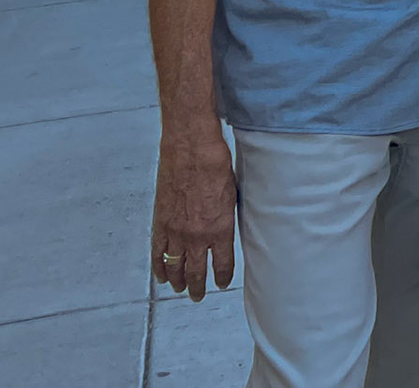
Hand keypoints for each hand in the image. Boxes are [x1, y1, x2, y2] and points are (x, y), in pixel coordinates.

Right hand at [152, 129, 236, 300]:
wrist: (191, 150)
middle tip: (199, 296)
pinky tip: (162, 276)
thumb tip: (226, 229)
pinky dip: (159, 267)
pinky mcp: (160, 223)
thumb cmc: (217, 166)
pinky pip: (158, 253)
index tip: (221, 284)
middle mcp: (197, 236)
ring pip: (175, 266)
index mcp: (221, 229)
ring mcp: (176, 231)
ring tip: (182, 289)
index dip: (221, 277)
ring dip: (179, 281)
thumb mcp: (233, 195)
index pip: (222, 264)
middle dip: (198, 286)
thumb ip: (228, 217)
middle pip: (197, 271)